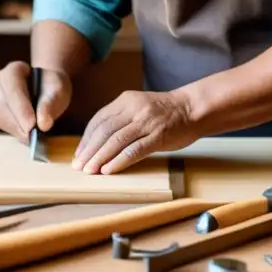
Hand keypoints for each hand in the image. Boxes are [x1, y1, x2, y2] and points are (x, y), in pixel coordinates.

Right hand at [0, 61, 71, 142]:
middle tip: (33, 137)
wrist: (45, 91)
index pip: (12, 89)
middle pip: (1, 103)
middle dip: (17, 122)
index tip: (32, 126)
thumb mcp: (58, 91)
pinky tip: (25, 133)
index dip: (21, 109)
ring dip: (14, 129)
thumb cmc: (51, 88)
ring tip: (31, 136)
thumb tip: (43, 124)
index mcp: (14, 70)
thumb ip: (51, 104)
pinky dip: (12, 131)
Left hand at [72, 90, 198, 174]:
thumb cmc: (165, 112)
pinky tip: (109, 170)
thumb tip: (98, 142)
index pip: (99, 120)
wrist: (193, 108)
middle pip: (104, 131)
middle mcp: (134, 109)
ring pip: (116, 141)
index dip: (86, 139)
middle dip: (89, 150)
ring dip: (100, 157)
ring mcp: (146, 122)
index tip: (79, 154)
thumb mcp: (139, 107)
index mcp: (126, 100)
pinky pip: (134, 150)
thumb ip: (121, 119)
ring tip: (90, 171)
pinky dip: (119, 161)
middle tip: (78, 166)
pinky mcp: (158, 135)